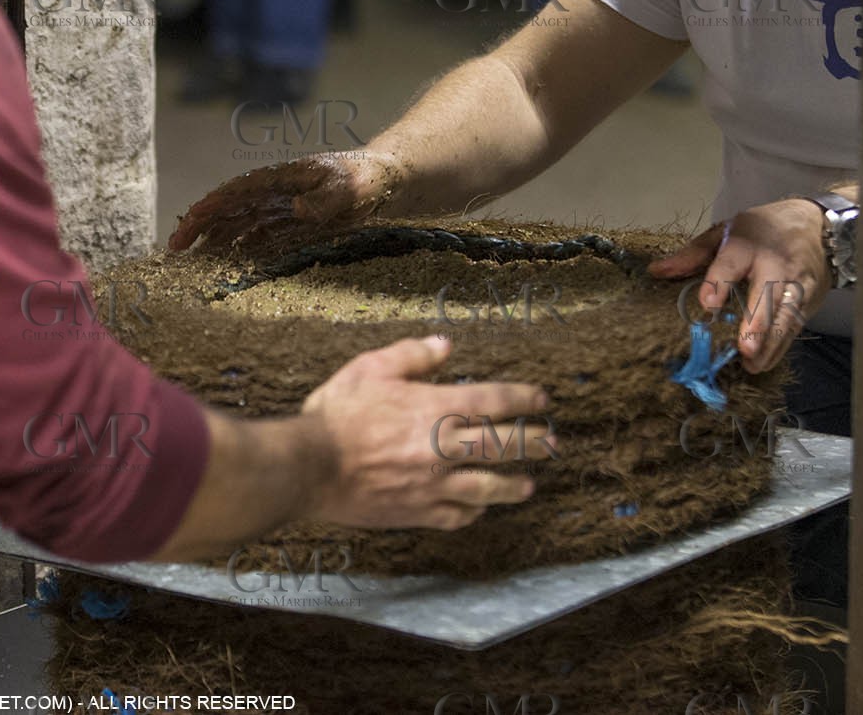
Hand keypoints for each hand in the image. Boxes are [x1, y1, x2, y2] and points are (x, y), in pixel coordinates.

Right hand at [168, 150, 401, 254]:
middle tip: (175, 251)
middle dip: (199, 227)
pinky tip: (228, 262)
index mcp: (277, 179)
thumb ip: (325, 198)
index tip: (187, 225)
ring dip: (214, 239)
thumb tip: (297, 209)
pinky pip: (257, 234)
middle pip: (227, 209)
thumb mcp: (348, 187)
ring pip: (238, 223)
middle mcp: (272, 192)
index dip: (206, 209)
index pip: (232, 193)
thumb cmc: (364, 179)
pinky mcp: (291, 221)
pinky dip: (239, 247)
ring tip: (193, 261)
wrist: (384, 179)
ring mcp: (280, 206)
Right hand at [300, 335, 553, 530]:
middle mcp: (443, 448)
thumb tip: (446, 346)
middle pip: (503, 447)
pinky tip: (479, 510)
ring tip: (529, 485)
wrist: (309, 467)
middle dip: (533, 443)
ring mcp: (432, 485)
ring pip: (487, 488)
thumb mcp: (371, 368)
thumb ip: (413, 355)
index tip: (541, 400)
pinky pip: (455, 516)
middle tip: (553, 443)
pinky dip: (472, 513)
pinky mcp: (416, 512)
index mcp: (436, 408)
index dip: (523, 399)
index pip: (494, 401)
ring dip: (513, 486)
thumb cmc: (338, 414)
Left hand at [646, 199, 829, 373]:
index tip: (707, 303)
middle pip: (767, 294)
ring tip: (753, 364)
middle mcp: (776, 264)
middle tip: (745, 348)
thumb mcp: (725, 232)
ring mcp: (797, 283)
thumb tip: (657, 271)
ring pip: (785, 315)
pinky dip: (781, 346)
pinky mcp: (810, 300)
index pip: (732, 263)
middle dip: (757, 322)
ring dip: (770, 342)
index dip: (719, 282)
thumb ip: (693, 254)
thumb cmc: (761, 230)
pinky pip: (796, 326)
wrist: (815, 224)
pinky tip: (764, 362)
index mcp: (748, 244)